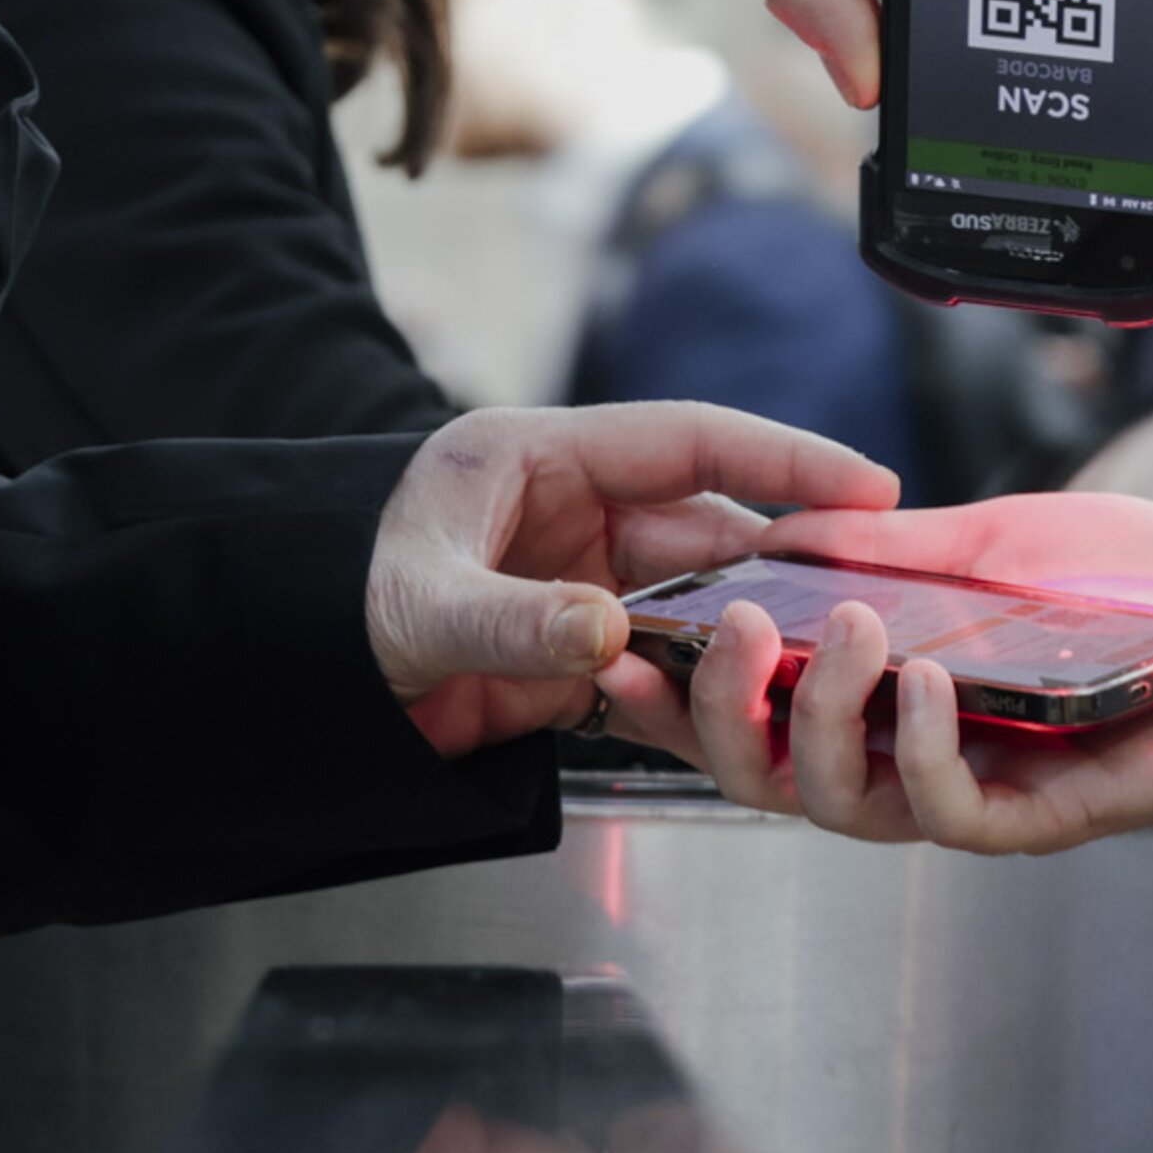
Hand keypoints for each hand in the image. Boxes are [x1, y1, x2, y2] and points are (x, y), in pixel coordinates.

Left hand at [366, 403, 898, 760]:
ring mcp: (576, 586)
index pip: (689, 441)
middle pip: (708, 529)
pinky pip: (658, 667)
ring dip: (748, 636)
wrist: (285, 676)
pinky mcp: (569, 656)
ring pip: (695, 605)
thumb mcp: (418, 603)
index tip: (867, 485)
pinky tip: (743, 711)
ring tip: (820, 665)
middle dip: (785, 564)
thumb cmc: (328, 598)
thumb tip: (609, 633)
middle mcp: (571, 515)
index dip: (785, 458)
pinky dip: (699, 690)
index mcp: (540, 457)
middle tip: (867, 601)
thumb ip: (515, 621)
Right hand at [683, 495, 1152, 855]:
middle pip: (763, 779)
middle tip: (735, 626)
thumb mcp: (981, 537)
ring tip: (849, 630)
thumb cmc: (1134, 581)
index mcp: (869, 700)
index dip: (666, 699)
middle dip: (724, 711)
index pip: (742, 716)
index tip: (613, 647)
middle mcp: (897, 760)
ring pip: (837, 805)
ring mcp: (962, 795)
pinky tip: (924, 682)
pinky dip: (917, 752)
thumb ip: (878, 543)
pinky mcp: (1034, 818)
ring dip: (823, 718)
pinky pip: (945, 817)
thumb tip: (779, 524)